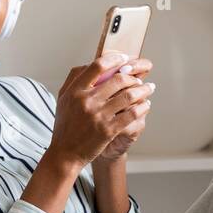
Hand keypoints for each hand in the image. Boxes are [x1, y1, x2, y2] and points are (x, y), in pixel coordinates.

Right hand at [46, 52, 153, 170]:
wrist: (65, 153)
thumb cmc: (65, 125)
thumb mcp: (63, 98)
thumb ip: (74, 79)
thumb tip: (91, 63)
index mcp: (76, 91)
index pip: (97, 66)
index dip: (114, 59)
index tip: (124, 58)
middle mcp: (87, 101)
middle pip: (118, 79)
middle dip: (134, 77)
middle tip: (140, 78)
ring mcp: (99, 115)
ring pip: (129, 96)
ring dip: (143, 90)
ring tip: (149, 88)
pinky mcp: (109, 130)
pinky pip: (131, 114)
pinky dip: (142, 107)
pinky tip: (145, 105)